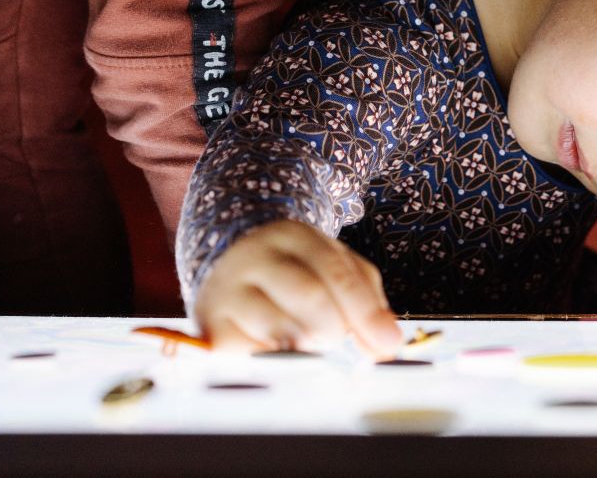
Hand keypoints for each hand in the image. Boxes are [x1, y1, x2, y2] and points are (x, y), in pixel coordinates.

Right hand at [194, 219, 401, 356]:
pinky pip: (252, 353)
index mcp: (293, 236)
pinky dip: (274, 361)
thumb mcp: (334, 271)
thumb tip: (385, 347)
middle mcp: (256, 256)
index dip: (365, 311)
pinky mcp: (208, 326)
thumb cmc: (293, 274)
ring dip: (307, 347)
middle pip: (308, 295)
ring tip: (308, 344)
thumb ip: (366, 303)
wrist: (227, 270)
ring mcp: (227, 290)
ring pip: (279, 328)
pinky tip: (277, 351)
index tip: (387, 344)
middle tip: (338, 342)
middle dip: (335, 328)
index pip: (335, 271)